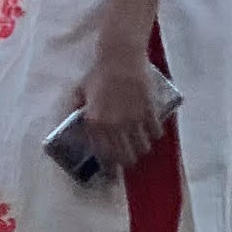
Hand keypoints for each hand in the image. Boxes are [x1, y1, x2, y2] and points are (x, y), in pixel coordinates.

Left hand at [71, 28, 163, 170]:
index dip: (109, 167)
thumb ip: (79, 109)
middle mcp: (115, 125)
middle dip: (126, 162)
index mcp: (96, 122)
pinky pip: (155, 133)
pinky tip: (151, 132)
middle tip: (127, 160)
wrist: (120, 57)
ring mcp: (134, 120)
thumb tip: (75, 120)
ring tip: (139, 146)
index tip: (111, 174)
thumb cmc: (99, 72)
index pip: (104, 155)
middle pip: (125, 156)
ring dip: (141, 149)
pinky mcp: (150, 112)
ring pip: (142, 148)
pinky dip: (154, 135)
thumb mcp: (82, 91)